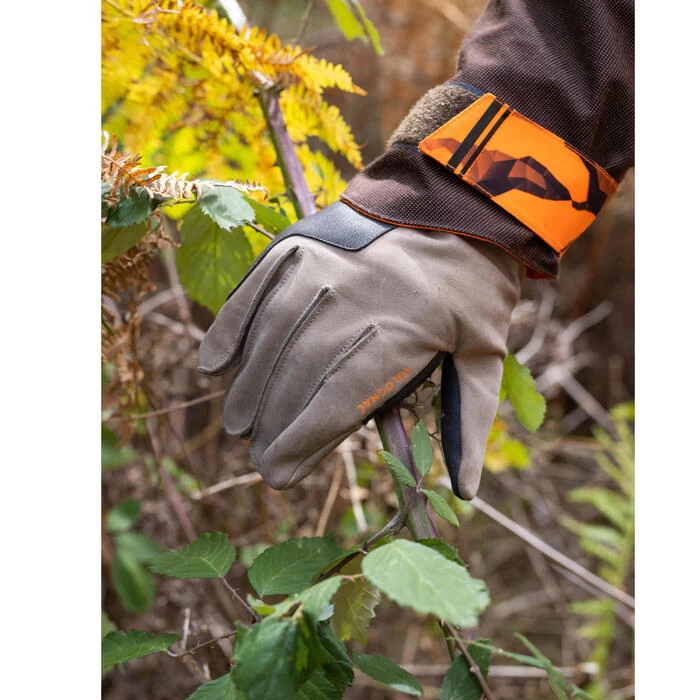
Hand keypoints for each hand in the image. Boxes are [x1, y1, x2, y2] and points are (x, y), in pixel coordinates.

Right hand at [198, 202, 522, 498]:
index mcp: (402, 335)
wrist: (460, 206)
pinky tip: (213, 364)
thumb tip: (464, 492)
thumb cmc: (474, 291)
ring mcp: (322, 269)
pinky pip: (256, 291)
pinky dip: (231, 327)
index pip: (338, 401)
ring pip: (272, 338)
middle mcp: (353, 302)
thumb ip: (470, 422)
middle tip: (259, 457)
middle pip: (298, 374)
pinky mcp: (302, 246)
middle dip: (273, 423)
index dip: (302, 442)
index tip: (278, 475)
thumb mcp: (486, 355)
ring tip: (238, 423)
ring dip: (249, 386)